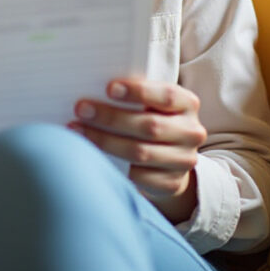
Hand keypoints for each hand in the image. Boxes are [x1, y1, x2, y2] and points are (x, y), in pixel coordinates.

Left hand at [68, 77, 205, 222]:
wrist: (170, 160)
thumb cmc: (151, 119)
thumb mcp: (151, 104)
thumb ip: (134, 97)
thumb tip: (93, 87)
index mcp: (187, 104)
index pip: (166, 96)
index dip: (138, 91)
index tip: (109, 88)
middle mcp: (191, 132)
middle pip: (149, 126)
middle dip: (111, 117)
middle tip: (81, 110)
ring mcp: (184, 159)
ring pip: (140, 152)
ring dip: (104, 141)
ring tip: (78, 131)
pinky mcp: (171, 183)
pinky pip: (139, 176)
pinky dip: (114, 166)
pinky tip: (94, 156)